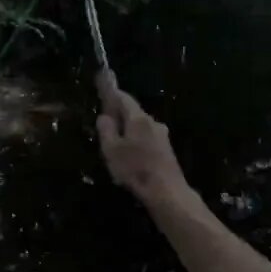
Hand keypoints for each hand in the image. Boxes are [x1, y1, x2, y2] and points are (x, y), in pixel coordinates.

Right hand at [95, 70, 187, 203]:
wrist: (166, 191)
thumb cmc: (135, 169)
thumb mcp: (112, 150)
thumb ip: (106, 130)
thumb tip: (105, 116)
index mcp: (138, 118)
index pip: (123, 98)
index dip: (112, 90)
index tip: (104, 80)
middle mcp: (152, 122)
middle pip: (132, 112)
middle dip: (119, 113)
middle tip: (105, 120)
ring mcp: (162, 135)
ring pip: (140, 127)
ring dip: (128, 130)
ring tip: (115, 144)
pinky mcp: (166, 149)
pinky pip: (146, 138)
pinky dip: (136, 141)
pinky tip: (130, 156)